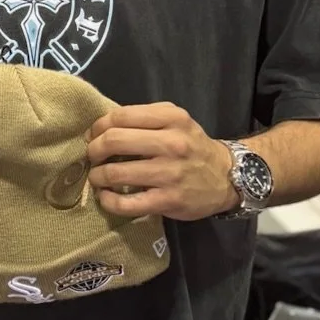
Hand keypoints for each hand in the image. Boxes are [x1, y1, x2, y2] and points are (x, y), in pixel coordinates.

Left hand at [87, 103, 237, 221]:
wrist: (226, 178)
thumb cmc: (193, 147)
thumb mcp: (177, 121)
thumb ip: (145, 118)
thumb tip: (103, 127)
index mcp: (172, 119)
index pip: (121, 116)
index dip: (99, 126)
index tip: (94, 135)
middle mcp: (172, 143)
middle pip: (114, 141)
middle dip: (94, 149)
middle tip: (92, 156)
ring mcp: (170, 174)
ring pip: (116, 173)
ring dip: (97, 176)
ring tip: (98, 177)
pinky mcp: (167, 200)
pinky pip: (126, 203)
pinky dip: (108, 201)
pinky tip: (106, 197)